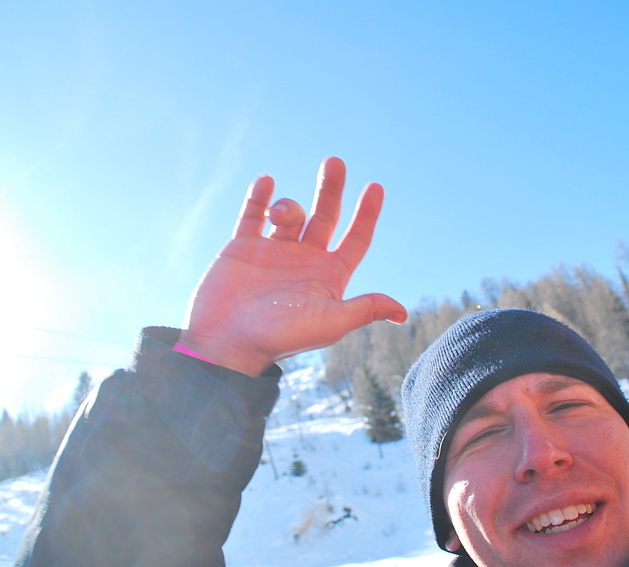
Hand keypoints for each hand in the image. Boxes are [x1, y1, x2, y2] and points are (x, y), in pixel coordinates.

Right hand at [179, 157, 407, 375]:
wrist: (226, 343)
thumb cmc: (280, 337)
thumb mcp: (329, 322)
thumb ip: (364, 309)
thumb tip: (402, 312)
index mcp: (328, 276)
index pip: (356, 240)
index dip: (367, 214)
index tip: (376, 186)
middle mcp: (304, 261)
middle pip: (325, 216)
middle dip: (331, 189)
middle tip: (335, 161)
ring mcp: (273, 252)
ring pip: (290, 214)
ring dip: (288, 205)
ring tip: (279, 214)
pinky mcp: (242, 248)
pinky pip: (252, 214)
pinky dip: (258, 196)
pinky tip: (266, 182)